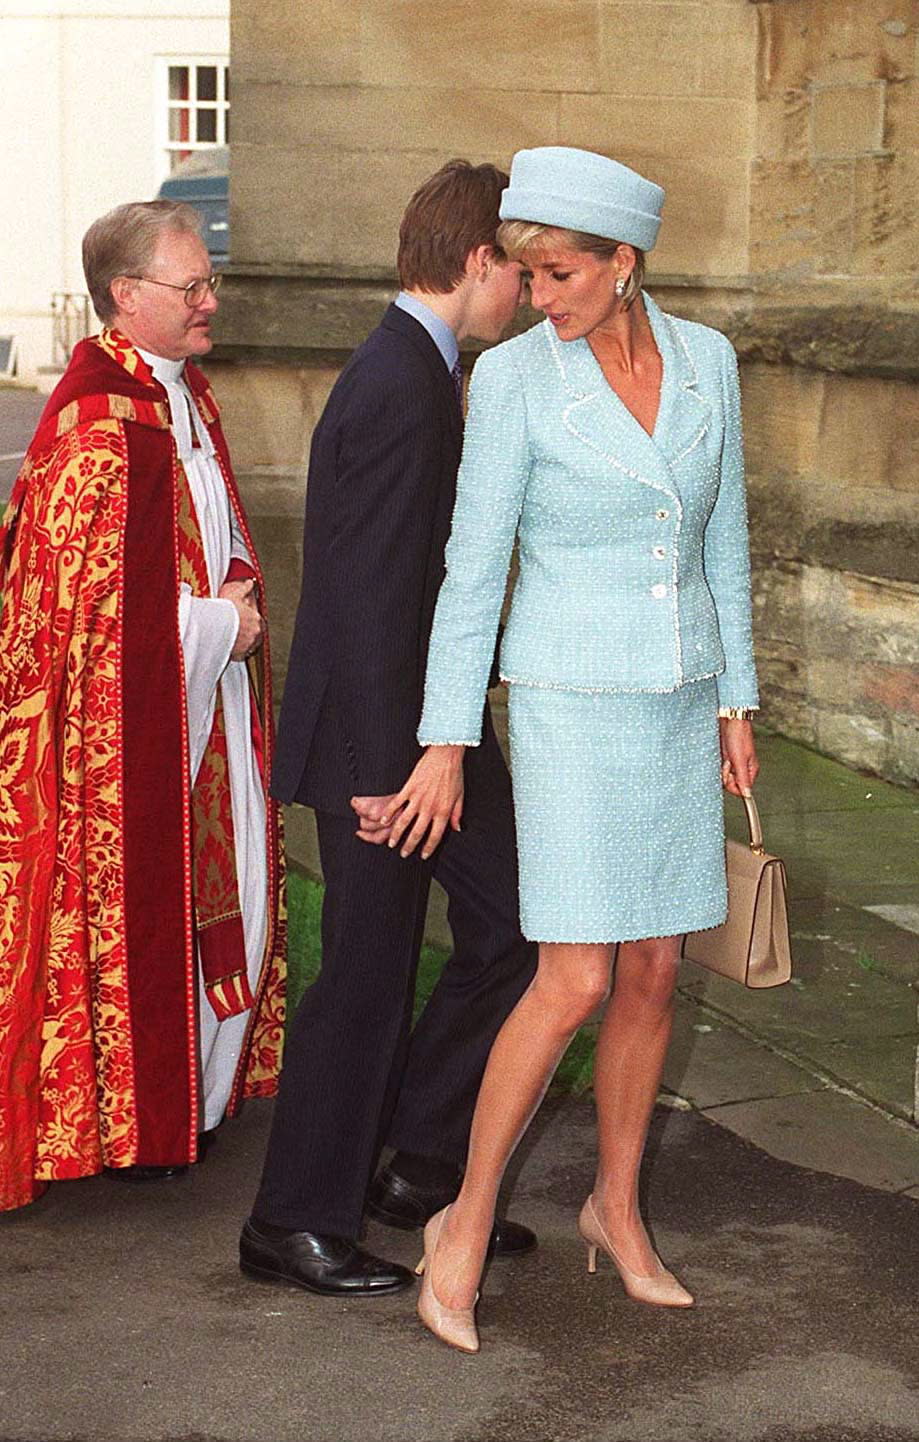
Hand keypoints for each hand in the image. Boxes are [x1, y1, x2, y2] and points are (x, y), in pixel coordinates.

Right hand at [219, 577, 263, 660]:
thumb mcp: (235, 595)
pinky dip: (236, 653)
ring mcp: (248, 645)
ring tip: (232, 639)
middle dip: (247, 634)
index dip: (252, 622)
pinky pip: (240, 655)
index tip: (245, 622)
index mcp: (257, 620)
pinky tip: (229, 648)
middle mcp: (255, 634)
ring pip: (248, 646)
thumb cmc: (225, 611)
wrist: (215, 626)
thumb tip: (250, 583)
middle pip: (255, 636)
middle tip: (238, 631)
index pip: (259, 623)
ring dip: (242, 643)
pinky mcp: (240, 655)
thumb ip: (245, 589)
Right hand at [358, 746, 464, 860]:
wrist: (446, 756)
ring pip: (404, 821)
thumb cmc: (454, 774)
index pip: (435, 836)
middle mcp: (429, 808)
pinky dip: (388, 813)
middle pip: (417, 832)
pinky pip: (396, 804)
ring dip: (396, 834)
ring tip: (391, 843)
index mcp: (443, 811)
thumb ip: (457, 814)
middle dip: (409, 846)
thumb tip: (457, 828)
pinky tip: (383, 821)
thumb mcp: (460, 796)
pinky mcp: (409, 788)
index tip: (423, 855)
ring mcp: (418, 798)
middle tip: (403, 853)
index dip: (428, 848)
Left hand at [719, 718, 758, 797]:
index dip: (733, 784)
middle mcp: (744, 768)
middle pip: (732, 784)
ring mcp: (735, 763)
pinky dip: (719, 764)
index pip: (742, 789)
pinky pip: (721, 768)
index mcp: (751, 770)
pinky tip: (722, 755)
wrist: (730, 720)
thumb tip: (747, 795)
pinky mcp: (727, 758)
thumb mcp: (740, 759)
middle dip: (726, 776)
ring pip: (725, 777)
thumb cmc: (738, 736)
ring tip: (725, 757)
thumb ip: (743, 778)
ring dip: (722, 769)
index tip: (730, 774)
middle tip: (727, 763)